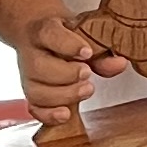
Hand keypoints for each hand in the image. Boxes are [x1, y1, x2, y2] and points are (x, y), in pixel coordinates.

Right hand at [0, 0, 121, 120]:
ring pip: (36, 91)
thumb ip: (102, 51)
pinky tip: (65, 114)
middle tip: (87, 74)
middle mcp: (31, 53)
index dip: (68, 45)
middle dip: (66, 74)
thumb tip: (119, 64)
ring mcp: (27, 75)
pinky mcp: (31, 93)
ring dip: (62, 96)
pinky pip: (34, 108)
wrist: (38, 32)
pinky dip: (49, 115)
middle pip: (39, 67)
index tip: (87, 52)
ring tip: (85, 90)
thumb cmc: (64, 33)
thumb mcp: (84, 32)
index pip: (50, 34)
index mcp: (44, 30)